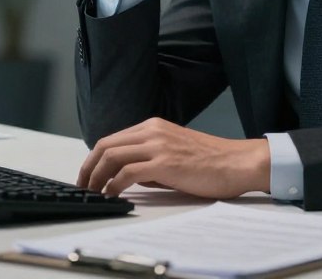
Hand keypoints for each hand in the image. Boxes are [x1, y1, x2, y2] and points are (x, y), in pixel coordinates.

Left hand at [77, 118, 269, 199]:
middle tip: (83, 186)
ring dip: (97, 177)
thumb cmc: (212, 162)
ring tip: (93, 193)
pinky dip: (114, 185)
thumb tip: (129, 176)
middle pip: (106, 145)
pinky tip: (112, 195)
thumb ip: (151, 160)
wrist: (238, 163)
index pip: (113, 139)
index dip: (94, 158)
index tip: (88, 175)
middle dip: (89, 167)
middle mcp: (152, 131)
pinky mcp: (165, 163)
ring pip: (113, 156)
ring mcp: (158, 145)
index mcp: (154, 126)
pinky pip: (128, 172)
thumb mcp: (175, 153)